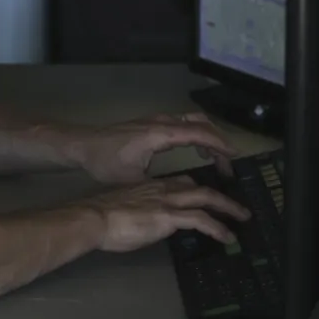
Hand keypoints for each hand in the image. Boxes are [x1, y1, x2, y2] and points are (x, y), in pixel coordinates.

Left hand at [60, 113, 235, 184]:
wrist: (83, 145)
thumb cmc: (106, 163)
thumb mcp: (134, 180)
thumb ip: (160, 186)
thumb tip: (182, 198)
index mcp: (160, 133)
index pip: (199, 133)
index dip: (219, 144)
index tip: (234, 157)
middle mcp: (162, 122)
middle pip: (200, 122)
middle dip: (218, 140)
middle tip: (229, 163)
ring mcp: (157, 120)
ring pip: (192, 120)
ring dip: (208, 135)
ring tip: (217, 159)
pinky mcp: (152, 123)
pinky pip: (183, 123)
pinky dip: (196, 133)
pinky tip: (197, 150)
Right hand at [81, 174, 250, 252]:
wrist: (94, 217)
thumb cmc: (103, 216)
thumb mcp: (126, 207)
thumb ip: (142, 209)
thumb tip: (148, 220)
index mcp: (153, 185)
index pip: (183, 182)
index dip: (199, 189)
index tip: (209, 197)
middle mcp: (164, 188)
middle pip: (200, 187)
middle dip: (222, 196)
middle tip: (237, 206)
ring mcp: (168, 200)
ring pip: (207, 198)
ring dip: (228, 208)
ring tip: (242, 218)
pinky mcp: (169, 216)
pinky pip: (201, 220)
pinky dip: (218, 227)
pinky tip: (227, 237)